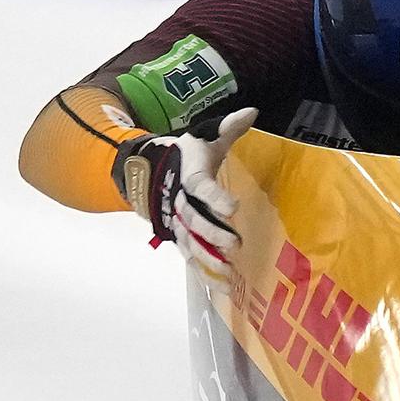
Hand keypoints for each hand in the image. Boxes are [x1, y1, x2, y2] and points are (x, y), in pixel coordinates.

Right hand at [112, 108, 257, 270]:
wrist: (147, 171)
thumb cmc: (187, 155)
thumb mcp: (205, 139)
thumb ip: (228, 128)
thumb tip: (252, 112)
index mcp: (190, 174)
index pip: (201, 186)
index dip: (215, 197)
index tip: (233, 208)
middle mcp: (180, 201)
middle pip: (193, 219)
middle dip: (212, 233)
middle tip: (235, 244)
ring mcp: (176, 222)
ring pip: (189, 243)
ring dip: (208, 259)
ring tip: (230, 273)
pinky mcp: (178, 237)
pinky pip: (189, 258)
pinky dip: (205, 274)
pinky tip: (223, 288)